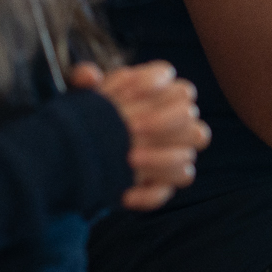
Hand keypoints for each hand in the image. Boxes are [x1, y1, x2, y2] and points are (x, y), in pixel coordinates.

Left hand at [71, 61, 210, 210]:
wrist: (79, 153)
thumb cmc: (91, 115)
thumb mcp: (82, 94)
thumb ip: (82, 79)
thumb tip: (90, 75)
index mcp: (162, 98)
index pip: (179, 88)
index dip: (159, 87)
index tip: (130, 93)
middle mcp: (174, 126)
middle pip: (191, 117)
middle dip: (168, 119)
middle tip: (135, 126)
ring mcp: (169, 157)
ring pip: (187, 157)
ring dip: (162, 159)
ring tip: (130, 159)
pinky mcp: (158, 185)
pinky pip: (165, 192)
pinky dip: (147, 195)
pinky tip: (124, 193)